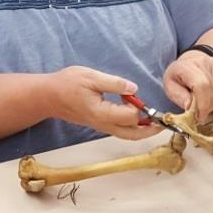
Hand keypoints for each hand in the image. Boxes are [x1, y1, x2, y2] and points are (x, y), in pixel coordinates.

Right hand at [47, 66, 162, 139]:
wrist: (49, 96)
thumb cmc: (68, 84)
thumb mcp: (91, 77)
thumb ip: (114, 84)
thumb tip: (134, 89)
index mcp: (102, 113)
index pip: (130, 117)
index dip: (140, 108)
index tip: (136, 96)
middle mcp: (103, 124)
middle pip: (132, 134)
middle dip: (149, 130)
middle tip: (162, 123)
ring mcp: (101, 126)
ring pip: (126, 135)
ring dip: (142, 130)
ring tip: (154, 121)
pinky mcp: (99, 124)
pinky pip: (119, 130)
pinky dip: (132, 127)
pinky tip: (136, 116)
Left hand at [163, 51, 212, 120]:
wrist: (188, 63)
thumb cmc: (178, 77)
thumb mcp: (170, 87)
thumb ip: (179, 96)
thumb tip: (189, 107)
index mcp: (187, 66)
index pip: (202, 85)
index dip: (203, 104)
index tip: (200, 116)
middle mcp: (203, 62)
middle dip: (209, 106)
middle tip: (202, 114)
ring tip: (206, 108)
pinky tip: (212, 102)